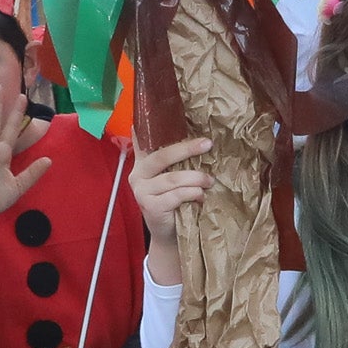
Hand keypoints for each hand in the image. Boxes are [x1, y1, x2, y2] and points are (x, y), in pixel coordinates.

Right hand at [128, 134, 213, 273]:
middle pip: (162, 156)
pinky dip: (193, 194)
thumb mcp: (173, 179)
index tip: (163, 112)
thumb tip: (201, 137)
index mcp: (142, 163)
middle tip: (207, 144)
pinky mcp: (150, 206)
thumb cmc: (174, 202)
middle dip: (187, 148)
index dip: (148, 126)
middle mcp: (137, 175)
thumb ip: (176, 161)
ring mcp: (142, 191)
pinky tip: (201, 197)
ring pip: (172, 178)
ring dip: (196, 178)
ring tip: (209, 180)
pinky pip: (176, 195)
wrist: (169, 235)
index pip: (143, 139)